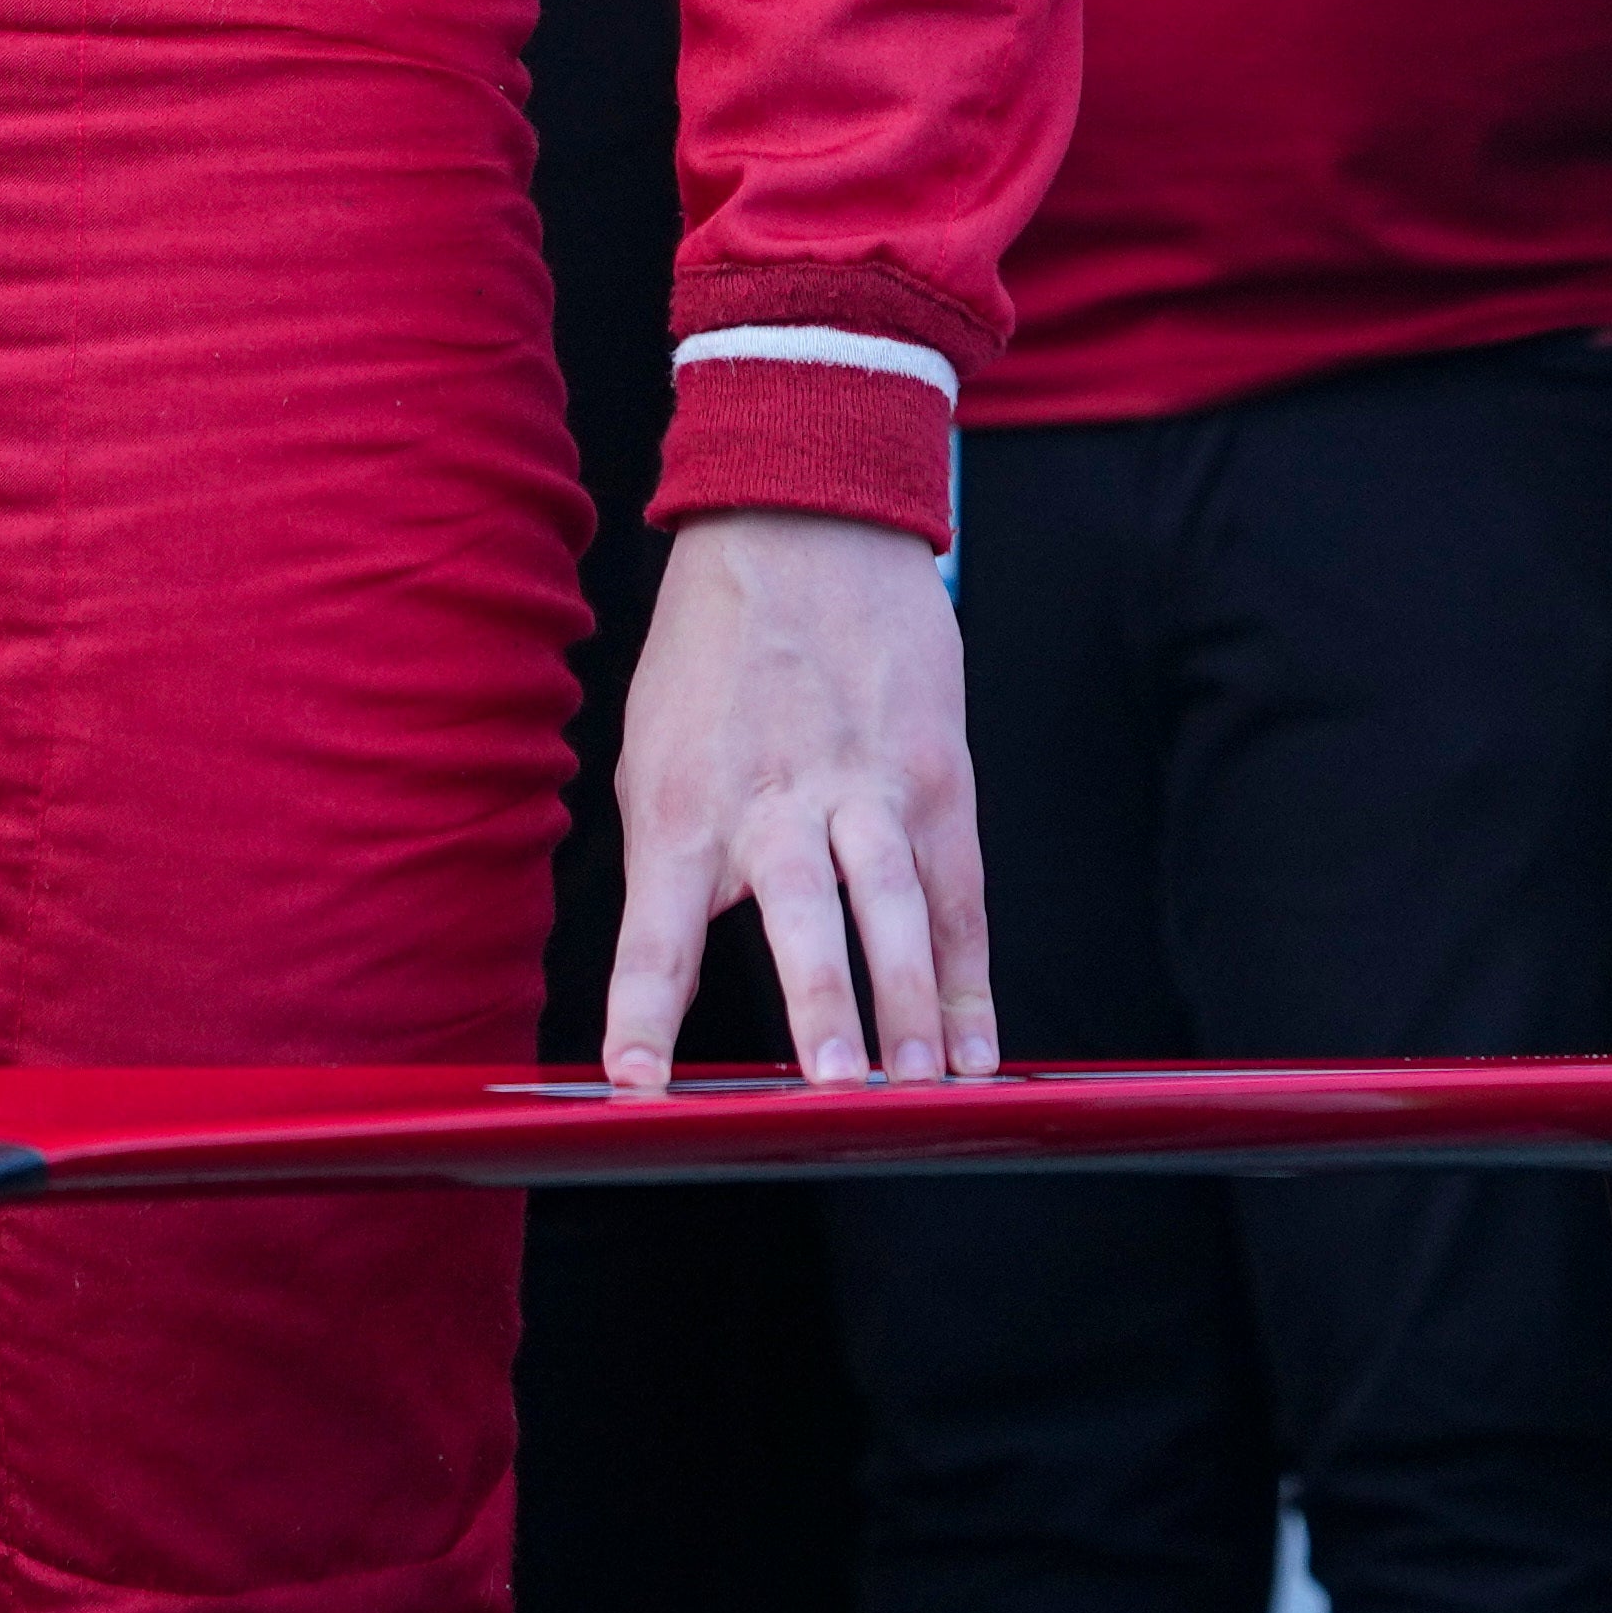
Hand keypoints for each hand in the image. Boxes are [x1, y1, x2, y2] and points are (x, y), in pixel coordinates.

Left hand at [601, 508, 992, 1088]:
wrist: (803, 523)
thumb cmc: (713, 655)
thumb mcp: (653, 753)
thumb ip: (672, 864)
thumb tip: (670, 976)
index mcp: (685, 805)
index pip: (658, 932)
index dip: (644, 1011)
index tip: (635, 1085)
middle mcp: (776, 803)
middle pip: (801, 919)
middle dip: (821, 1005)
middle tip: (834, 1089)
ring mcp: (866, 790)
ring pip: (896, 909)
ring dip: (912, 1003)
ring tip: (924, 1085)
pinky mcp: (936, 777)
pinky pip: (958, 893)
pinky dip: (970, 976)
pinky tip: (977, 1047)